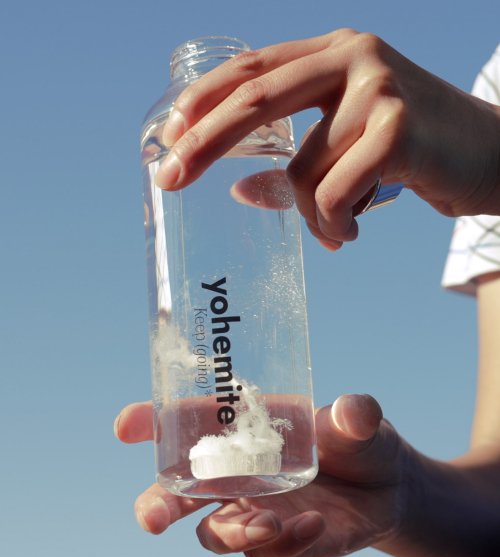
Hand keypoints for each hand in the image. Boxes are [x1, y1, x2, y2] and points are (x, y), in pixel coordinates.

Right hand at [114, 394, 414, 556]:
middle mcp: (237, 473)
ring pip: (214, 534)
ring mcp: (254, 510)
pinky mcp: (280, 541)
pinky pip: (266, 553)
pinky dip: (285, 543)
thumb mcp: (359, 422)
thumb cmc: (359, 440)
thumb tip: (355, 411)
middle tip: (153, 519)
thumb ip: (354, 415)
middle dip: (157, 505)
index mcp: (242, 429)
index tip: (125, 425)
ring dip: (232, 532)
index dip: (149, 422)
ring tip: (268, 522)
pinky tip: (315, 524)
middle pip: (178, 494)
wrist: (389, 486)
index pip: (185, 424)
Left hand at [156, 29, 499, 248]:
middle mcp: (352, 58)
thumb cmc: (413, 151)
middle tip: (168, 180)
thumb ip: (295, 158)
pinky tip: (350, 233)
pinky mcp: (397, 128)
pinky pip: (333, 194)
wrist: (492, 153)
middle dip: (203, 143)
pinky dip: (333, 225)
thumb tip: (239, 191)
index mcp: (334, 53)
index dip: (204, 98)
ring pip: (302, 172)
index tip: (169, 133)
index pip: (252, 66)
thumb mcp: (348, 145)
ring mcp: (376, 88)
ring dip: (309, 217)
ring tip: (336, 228)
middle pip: (255, 99)